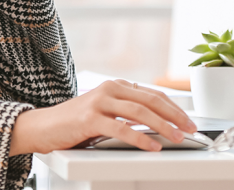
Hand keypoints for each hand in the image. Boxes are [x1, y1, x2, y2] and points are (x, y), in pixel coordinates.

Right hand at [8, 80, 196, 154]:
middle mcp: (109, 89)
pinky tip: (152, 146)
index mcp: (116, 86)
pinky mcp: (89, 119)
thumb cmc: (74, 123)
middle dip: (175, 116)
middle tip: (190, 128)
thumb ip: (126, 113)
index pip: (153, 95)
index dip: (174, 108)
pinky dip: (140, 138)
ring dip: (163, 126)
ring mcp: (99, 102)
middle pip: (151, 100)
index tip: (188, 121)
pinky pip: (121, 129)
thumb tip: (157, 122)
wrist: (42, 126)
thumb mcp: (105, 112)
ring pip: (140, 112)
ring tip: (177, 137)